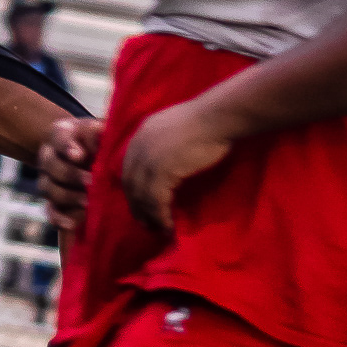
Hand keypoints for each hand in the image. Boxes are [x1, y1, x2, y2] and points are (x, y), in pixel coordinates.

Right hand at [36, 114, 101, 232]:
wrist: (88, 153)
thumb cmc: (98, 139)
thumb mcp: (100, 129)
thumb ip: (100, 131)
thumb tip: (102, 133)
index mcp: (60, 134)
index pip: (59, 139)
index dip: (67, 147)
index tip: (79, 155)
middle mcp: (48, 156)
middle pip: (51, 165)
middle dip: (71, 175)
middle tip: (91, 182)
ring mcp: (48, 180)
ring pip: (49, 189)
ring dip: (68, 196)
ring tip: (88, 202)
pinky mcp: (52, 200)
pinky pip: (49, 210)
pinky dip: (58, 218)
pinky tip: (72, 223)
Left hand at [120, 96, 233, 231]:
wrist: (216, 117)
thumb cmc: (207, 120)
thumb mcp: (175, 127)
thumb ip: (163, 142)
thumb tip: (165, 162)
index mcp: (141, 134)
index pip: (129, 167)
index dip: (134, 189)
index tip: (140, 203)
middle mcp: (139, 147)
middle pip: (131, 184)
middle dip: (137, 205)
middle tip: (145, 222)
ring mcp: (148, 160)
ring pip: (142, 196)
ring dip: (149, 216)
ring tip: (157, 229)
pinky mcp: (161, 173)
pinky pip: (156, 201)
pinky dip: (161, 216)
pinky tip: (168, 226)